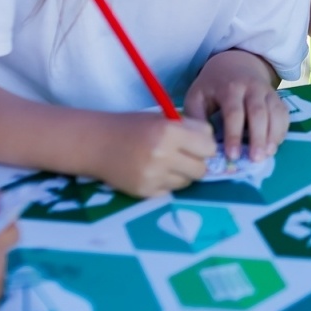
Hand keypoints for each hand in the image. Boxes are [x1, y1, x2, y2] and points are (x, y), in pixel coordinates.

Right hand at [96, 111, 215, 196]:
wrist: (96, 143)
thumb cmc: (133, 127)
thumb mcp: (163, 118)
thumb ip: (190, 128)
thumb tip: (214, 141)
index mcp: (169, 132)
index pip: (209, 147)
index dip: (205, 145)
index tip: (197, 144)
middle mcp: (163, 155)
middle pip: (202, 168)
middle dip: (196, 162)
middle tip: (184, 155)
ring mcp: (154, 176)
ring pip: (188, 182)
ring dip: (183, 174)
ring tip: (167, 163)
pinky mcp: (146, 191)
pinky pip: (171, 190)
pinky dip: (167, 182)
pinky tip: (154, 171)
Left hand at [184, 50, 287, 160]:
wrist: (235, 63)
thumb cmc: (213, 85)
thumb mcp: (197, 95)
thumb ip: (196, 117)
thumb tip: (201, 142)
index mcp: (229, 88)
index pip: (234, 112)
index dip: (234, 135)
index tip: (232, 155)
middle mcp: (251, 87)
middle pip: (258, 113)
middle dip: (258, 137)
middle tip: (255, 159)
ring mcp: (267, 92)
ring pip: (275, 113)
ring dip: (273, 135)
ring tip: (268, 155)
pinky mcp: (277, 97)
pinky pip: (284, 114)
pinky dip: (281, 131)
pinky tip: (274, 146)